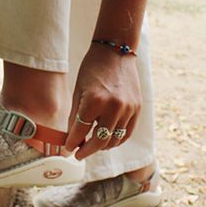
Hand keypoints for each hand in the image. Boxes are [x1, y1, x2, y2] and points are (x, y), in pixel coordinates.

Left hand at [65, 43, 141, 159]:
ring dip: (101, 147)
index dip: (72, 142)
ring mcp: (128, 109)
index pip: (81, 130)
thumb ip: (75, 114)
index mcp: (94, 101)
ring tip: (92, 145)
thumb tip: (71, 136)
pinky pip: (127, 133)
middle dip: (86, 150)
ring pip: (114, 140)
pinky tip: (107, 140)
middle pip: (99, 141)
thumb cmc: (93, 68)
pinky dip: (116, 140)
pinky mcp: (137, 108)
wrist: (115, 51)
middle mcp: (113, 107)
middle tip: (79, 154)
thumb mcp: (78, 89)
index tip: (68, 148)